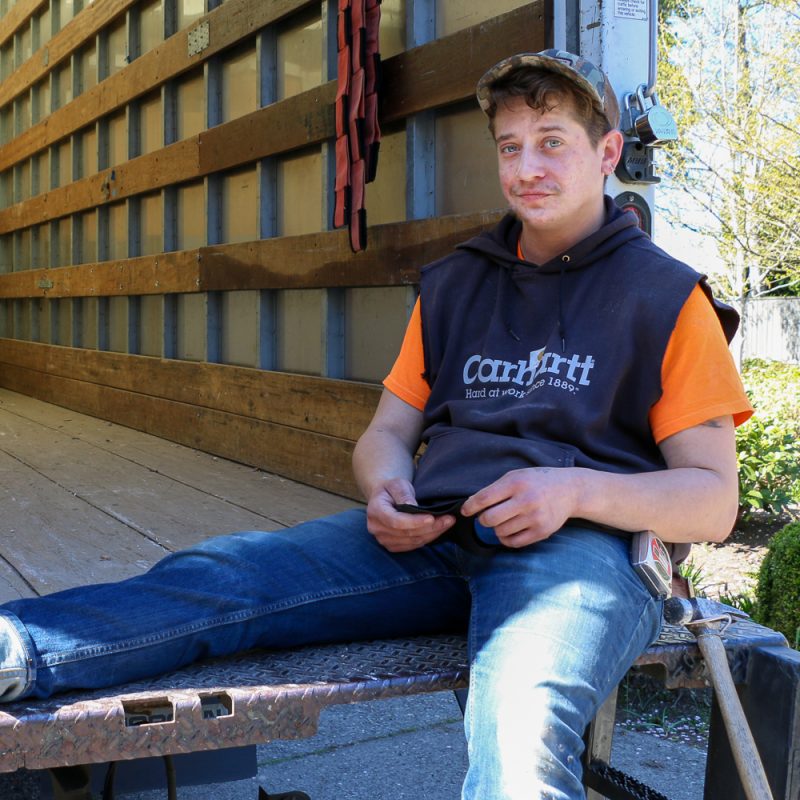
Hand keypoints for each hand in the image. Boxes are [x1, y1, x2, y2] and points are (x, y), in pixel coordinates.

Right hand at [366, 478, 454, 552]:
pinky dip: (427, 539)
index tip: (432, 518)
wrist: (384, 498)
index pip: (396, 521)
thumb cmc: (392, 488)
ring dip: (432, 534)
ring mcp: (383, 539)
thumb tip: (412, 506)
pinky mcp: (392, 546)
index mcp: (375, 511)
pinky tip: (438, 530)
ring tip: (447, 523)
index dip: (415, 522)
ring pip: (412, 541)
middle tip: (449, 519)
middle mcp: (376, 528)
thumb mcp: (397, 484)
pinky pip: (412, 546)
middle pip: (406, 533)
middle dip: (430, 527)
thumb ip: (403, 494)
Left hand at [460, 468, 580, 547]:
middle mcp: (526, 500)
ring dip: (496, 528)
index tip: (465, 511)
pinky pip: (513, 542)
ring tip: (504, 520)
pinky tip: (510, 529)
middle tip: (486, 516)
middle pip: (489, 519)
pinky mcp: (542, 531)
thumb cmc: (536, 481)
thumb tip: (471, 505)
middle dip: (483, 519)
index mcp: (516, 483)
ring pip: (500, 532)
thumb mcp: (515, 476)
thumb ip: (495, 489)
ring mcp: (535, 517)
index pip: (484, 498)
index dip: (470, 507)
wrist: (569, 490)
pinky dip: (506, 538)